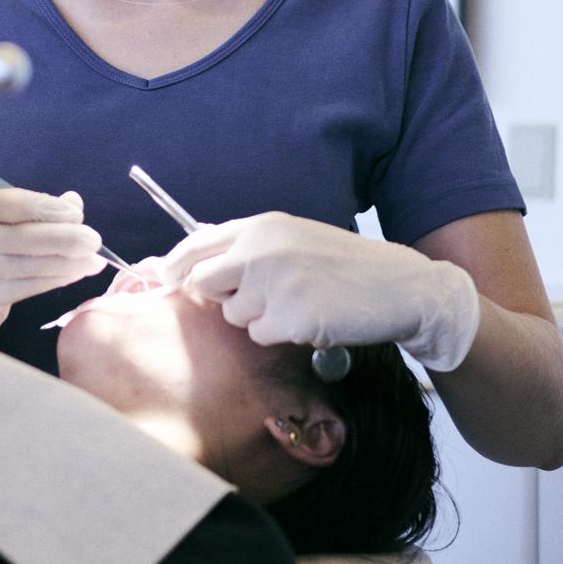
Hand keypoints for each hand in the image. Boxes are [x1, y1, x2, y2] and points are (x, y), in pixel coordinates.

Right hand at [0, 186, 109, 336]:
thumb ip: (33, 209)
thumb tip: (73, 202)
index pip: (11, 203)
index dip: (46, 207)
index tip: (75, 213)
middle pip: (23, 236)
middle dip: (64, 237)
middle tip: (93, 239)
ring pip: (31, 265)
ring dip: (69, 262)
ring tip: (94, 259)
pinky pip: (30, 286)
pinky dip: (58, 279)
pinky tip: (77, 273)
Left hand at [154, 212, 482, 371]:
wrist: (398, 286)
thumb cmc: (343, 264)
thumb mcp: (294, 237)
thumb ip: (249, 245)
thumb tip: (195, 261)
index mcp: (261, 227)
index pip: (196, 244)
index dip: (174, 265)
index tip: (164, 278)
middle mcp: (262, 251)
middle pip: (204, 283)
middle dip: (220, 297)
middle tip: (254, 299)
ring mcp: (276, 284)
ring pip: (234, 316)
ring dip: (259, 318)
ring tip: (298, 304)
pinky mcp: (292, 318)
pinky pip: (263, 336)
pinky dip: (282, 335)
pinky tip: (311, 319)